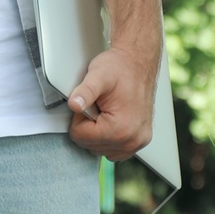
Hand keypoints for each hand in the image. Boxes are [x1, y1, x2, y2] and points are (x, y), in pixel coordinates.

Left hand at [66, 41, 156, 160]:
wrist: (138, 62)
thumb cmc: (119, 68)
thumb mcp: (98, 75)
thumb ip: (84, 92)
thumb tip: (74, 105)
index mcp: (120, 128)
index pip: (80, 138)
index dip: (79, 118)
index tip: (90, 104)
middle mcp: (133, 140)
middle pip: (90, 146)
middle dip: (89, 127)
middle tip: (99, 106)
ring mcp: (138, 142)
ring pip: (101, 150)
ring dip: (98, 133)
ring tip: (106, 111)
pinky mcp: (141, 140)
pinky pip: (115, 150)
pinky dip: (109, 138)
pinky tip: (112, 120)